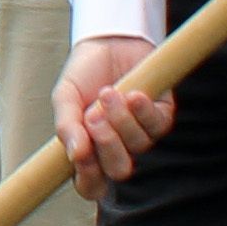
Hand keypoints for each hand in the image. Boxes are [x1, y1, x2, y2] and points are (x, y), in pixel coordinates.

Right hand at [52, 34, 169, 201]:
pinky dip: (142, 111)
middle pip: (119, 170)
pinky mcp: (162, 117)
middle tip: (93, 117)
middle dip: (107, 145)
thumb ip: (66, 126)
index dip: (88, 179)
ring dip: (121, 119)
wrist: (108, 42)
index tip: (82, 157)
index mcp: (90, 149)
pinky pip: (157, 127)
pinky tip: (133, 94)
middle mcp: (117, 147)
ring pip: (138, 146)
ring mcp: (141, 134)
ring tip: (109, 92)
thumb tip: (75, 156)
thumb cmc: (84, 73)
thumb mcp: (64, 97)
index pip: (91, 184)